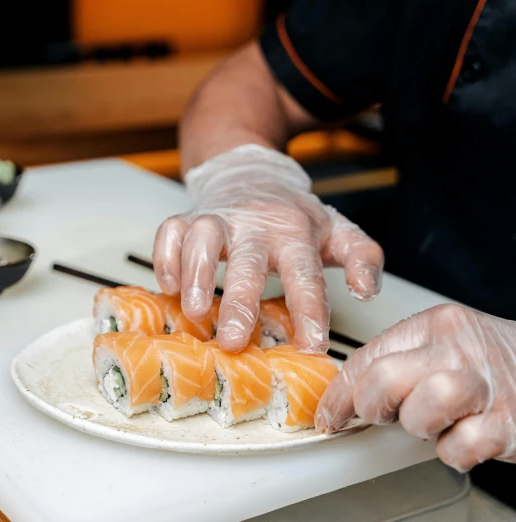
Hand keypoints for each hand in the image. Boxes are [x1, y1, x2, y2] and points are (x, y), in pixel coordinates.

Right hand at [153, 144, 383, 351]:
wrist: (254, 173)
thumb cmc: (294, 216)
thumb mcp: (339, 231)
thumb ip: (363, 258)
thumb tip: (366, 290)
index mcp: (295, 234)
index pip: (305, 274)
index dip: (309, 310)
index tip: (312, 346)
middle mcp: (255, 225)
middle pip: (247, 261)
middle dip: (239, 301)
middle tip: (233, 341)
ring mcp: (219, 219)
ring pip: (202, 238)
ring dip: (195, 274)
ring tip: (193, 311)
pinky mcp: (189, 217)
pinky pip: (170, 231)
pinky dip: (165, 257)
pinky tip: (169, 286)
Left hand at [316, 303, 515, 471]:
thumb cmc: (492, 360)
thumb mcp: (444, 342)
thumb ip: (399, 359)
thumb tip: (346, 393)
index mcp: (435, 325)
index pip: (368, 356)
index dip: (339, 392)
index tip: (329, 413)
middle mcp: (459, 350)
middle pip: (385, 379)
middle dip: (372, 406)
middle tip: (383, 415)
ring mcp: (485, 387)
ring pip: (422, 411)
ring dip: (418, 426)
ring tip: (432, 423)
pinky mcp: (509, 424)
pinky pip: (459, 449)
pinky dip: (454, 452)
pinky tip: (463, 437)